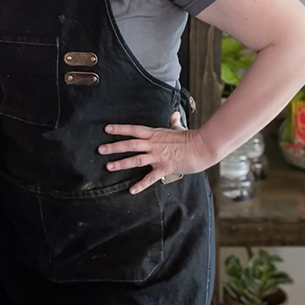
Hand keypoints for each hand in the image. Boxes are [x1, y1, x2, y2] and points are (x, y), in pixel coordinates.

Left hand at [99, 112, 215, 193]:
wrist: (203, 147)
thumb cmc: (191, 138)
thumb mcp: (180, 128)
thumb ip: (174, 122)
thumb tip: (174, 114)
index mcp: (155, 133)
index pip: (133, 130)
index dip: (119, 129)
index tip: (106, 129)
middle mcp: (153, 144)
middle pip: (130, 144)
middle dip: (114, 147)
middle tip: (100, 150)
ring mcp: (158, 156)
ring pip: (136, 160)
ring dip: (121, 163)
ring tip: (109, 166)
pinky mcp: (165, 168)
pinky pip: (150, 178)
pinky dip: (140, 184)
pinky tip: (131, 190)